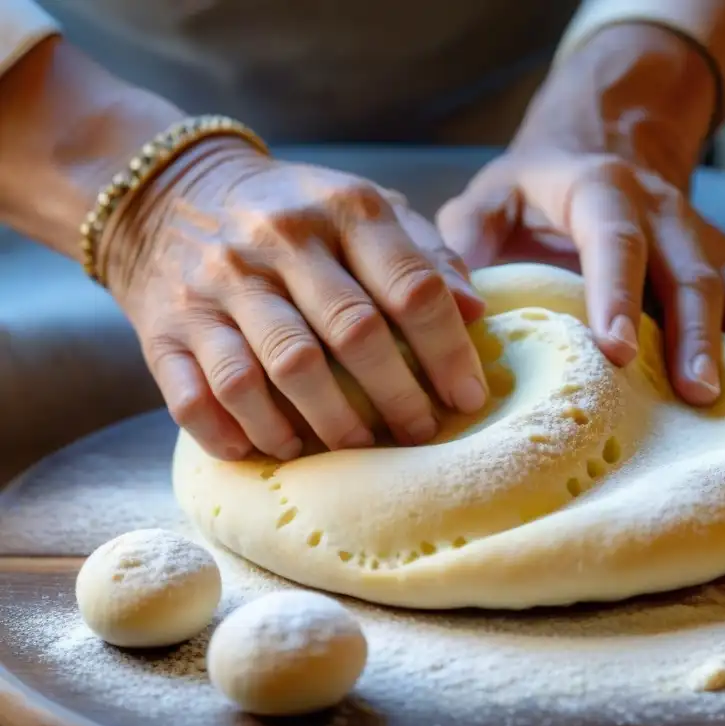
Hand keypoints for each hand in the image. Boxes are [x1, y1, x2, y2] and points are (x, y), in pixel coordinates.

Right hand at [104, 140, 488, 460]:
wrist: (168, 193)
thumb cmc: (294, 215)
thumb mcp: (364, 211)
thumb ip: (424, 255)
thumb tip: (475, 312)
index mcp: (342, 208)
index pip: (412, 287)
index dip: (450, 352)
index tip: (469, 397)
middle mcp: (278, 241)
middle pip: (354, 333)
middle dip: (398, 396)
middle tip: (419, 432)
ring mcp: (216, 285)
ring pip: (283, 370)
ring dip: (327, 424)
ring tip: (354, 446)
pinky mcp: (166, 329)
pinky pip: (201, 398)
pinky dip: (238, 434)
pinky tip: (269, 450)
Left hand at [437, 22, 724, 410]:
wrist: (600, 147)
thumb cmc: (532, 191)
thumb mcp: (488, 196)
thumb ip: (466, 241)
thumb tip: (465, 307)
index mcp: (601, 190)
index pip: (613, 239)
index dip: (617, 292)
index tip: (616, 351)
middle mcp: (663, 215)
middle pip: (689, 272)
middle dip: (695, 335)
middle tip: (696, 393)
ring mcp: (702, 243)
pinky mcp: (722, 270)